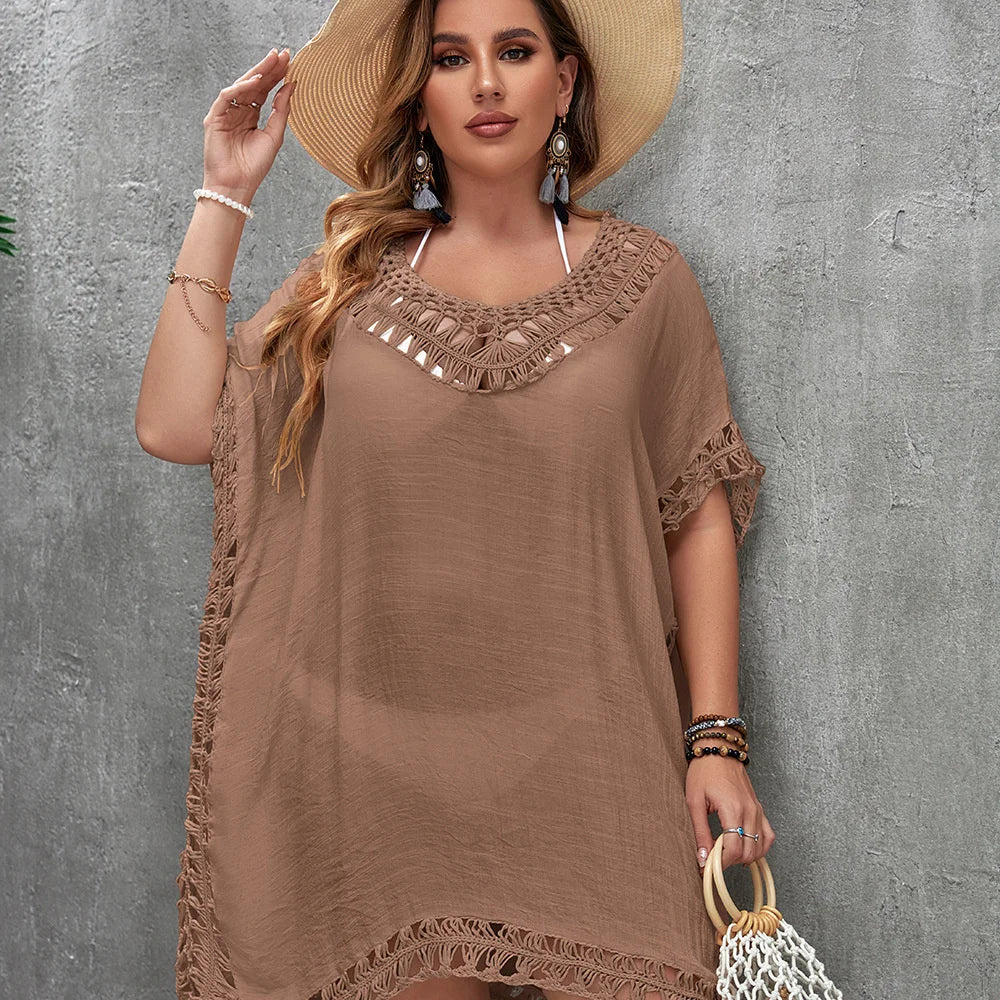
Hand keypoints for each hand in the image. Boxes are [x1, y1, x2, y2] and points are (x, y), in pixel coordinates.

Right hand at [201, 48, 295, 204]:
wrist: (236, 186)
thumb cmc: (254, 167)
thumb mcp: (274, 136)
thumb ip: (281, 111)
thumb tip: (291, 86)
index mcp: (252, 116)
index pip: (265, 90)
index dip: (277, 76)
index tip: (290, 61)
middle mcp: (239, 111)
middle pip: (255, 84)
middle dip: (269, 68)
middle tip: (283, 53)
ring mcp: (226, 113)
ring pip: (241, 86)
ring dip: (257, 72)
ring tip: (272, 61)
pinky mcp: (214, 118)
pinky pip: (227, 97)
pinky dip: (240, 88)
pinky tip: (255, 81)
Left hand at [685, 752, 775, 871]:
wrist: (718, 750)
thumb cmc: (704, 771)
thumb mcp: (694, 801)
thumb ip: (700, 832)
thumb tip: (702, 859)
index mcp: (733, 809)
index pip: (734, 850)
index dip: (721, 863)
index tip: (707, 866)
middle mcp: (750, 811)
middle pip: (749, 852)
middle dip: (730, 861)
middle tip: (713, 857)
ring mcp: (757, 810)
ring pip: (760, 848)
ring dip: (744, 856)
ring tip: (725, 851)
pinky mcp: (759, 808)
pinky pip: (768, 836)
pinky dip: (759, 847)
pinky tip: (744, 846)